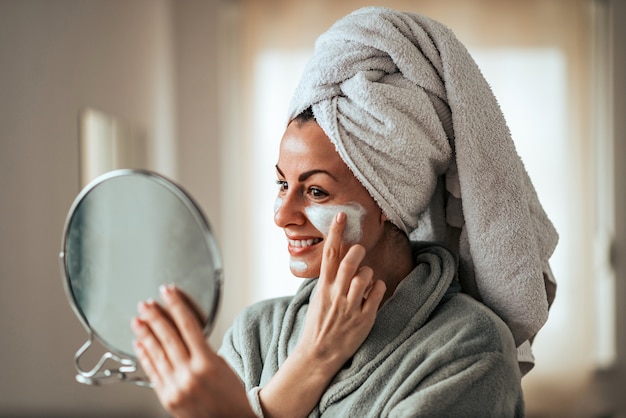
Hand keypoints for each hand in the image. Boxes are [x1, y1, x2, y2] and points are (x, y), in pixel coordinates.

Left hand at [131, 285, 254, 417]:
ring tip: (137, 319)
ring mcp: (176, 387)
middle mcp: (189, 374)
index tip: (168, 292)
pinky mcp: (167, 398)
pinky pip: (153, 372)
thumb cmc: (232, 396)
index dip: (176, 305)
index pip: (188, 325)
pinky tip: (139, 345)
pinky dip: (145, 356)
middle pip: (168, 337)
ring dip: (145, 334)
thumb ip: (201, 351)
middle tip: (146, 303)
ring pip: (157, 353)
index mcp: (207, 362)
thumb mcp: (222, 366)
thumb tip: (183, 337)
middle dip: (155, 317)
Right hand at [297, 210, 386, 369]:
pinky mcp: (365, 318)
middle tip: (359, 251)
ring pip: (366, 275)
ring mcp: (350, 306)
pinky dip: (378, 288)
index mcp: (323, 287)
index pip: (329, 254)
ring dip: (368, 274)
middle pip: (350, 261)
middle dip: (358, 252)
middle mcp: (336, 294)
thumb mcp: (319, 297)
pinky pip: (378, 292)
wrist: (318, 354)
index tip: (341, 215)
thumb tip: (339, 256)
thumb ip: (329, 278)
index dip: (335, 232)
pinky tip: (372, 294)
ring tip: (364, 282)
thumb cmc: (319, 323)